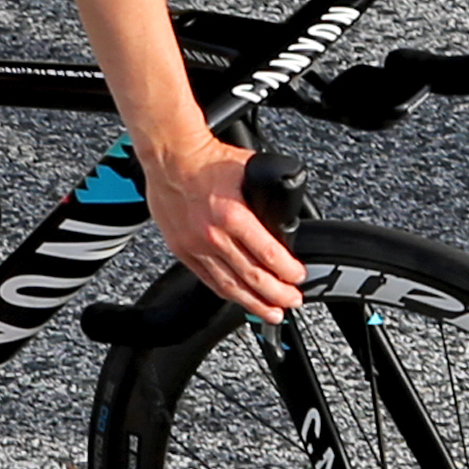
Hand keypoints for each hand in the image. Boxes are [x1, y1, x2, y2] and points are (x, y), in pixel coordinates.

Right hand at [142, 130, 306, 319]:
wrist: (171, 156)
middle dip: (277, 294)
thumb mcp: (250, 171)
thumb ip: (267, 196)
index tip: (298, 277)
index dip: (287, 271)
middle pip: (252, 277)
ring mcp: (195, 246)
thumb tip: (284, 212)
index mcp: (233, 214)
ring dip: (253, 302)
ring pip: (230, 285)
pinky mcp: (182, 250)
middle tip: (292, 301)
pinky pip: (208, 279)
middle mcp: (213, 235)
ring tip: (271, 312)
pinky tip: (239, 300)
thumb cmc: (207, 159)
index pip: (267, 254)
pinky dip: (227, 293)